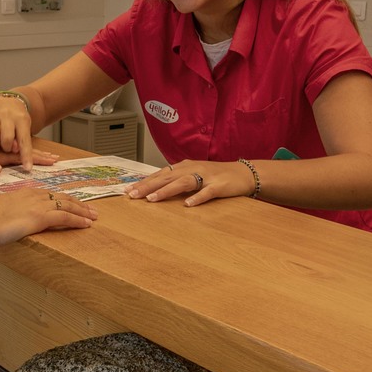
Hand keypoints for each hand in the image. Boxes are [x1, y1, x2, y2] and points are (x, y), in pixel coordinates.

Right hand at [0, 93, 35, 170]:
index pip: (25, 141)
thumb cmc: (17, 119)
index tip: (28, 168)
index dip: (26, 156)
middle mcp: (8, 116)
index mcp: (21, 120)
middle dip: (7, 148)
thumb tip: (16, 151)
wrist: (7, 100)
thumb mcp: (24, 128)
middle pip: (7, 138)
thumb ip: (20, 141)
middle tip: (7, 147)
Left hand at [0, 125, 58, 174]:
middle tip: (56, 159)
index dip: (34, 159)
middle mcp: (0, 151)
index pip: (19, 157)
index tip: (49, 161)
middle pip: (25, 153)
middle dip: (41, 156)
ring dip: (36, 154)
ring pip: (22, 152)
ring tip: (49, 157)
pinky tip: (30, 157)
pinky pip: (15, 153)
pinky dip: (25, 154)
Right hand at [0, 188, 96, 246]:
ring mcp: (37, 205)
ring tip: (94, 217)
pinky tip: (86, 224)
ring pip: (67, 205)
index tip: (73, 204)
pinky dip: (77, 219)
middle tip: (91, 210)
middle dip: (78, 203)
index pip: (49, 194)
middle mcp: (32, 195)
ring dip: (82, 211)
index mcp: (23, 193)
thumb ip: (10, 214)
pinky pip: (64, 216)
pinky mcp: (39, 217)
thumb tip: (11, 222)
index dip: (64, 199)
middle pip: (61, 197)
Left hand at [125, 160, 250, 206]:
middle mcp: (192, 169)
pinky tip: (188, 205)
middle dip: (148, 186)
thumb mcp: (193, 175)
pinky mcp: (219, 186)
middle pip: (166, 177)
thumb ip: (176, 180)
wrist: (243, 173)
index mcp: (184, 167)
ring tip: (152, 199)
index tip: (127, 190)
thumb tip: (155, 188)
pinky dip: (197, 198)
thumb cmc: (216, 176)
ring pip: (183, 182)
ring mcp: (206, 176)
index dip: (144, 182)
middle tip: (132, 195)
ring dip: (166, 191)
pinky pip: (207, 192)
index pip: (160, 174)